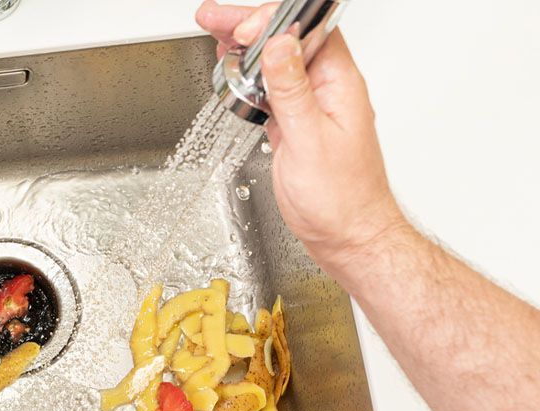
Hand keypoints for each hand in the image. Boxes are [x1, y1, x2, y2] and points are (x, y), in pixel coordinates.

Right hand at [196, 1, 405, 271]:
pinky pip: (271, 89)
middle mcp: (325, 90)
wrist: (348, 237)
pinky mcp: (294, 125)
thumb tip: (279, 44)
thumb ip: (292, 89)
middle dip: (251, 24)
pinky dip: (248, 77)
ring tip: (216, 32)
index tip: (244, 29)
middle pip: (288, 40)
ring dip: (246, 48)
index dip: (274, 21)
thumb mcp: (311, 139)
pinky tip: (232, 69)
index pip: (309, 31)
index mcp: (339, 85)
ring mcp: (309, 106)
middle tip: (214, 16)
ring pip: (276, 63)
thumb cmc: (342, 199)